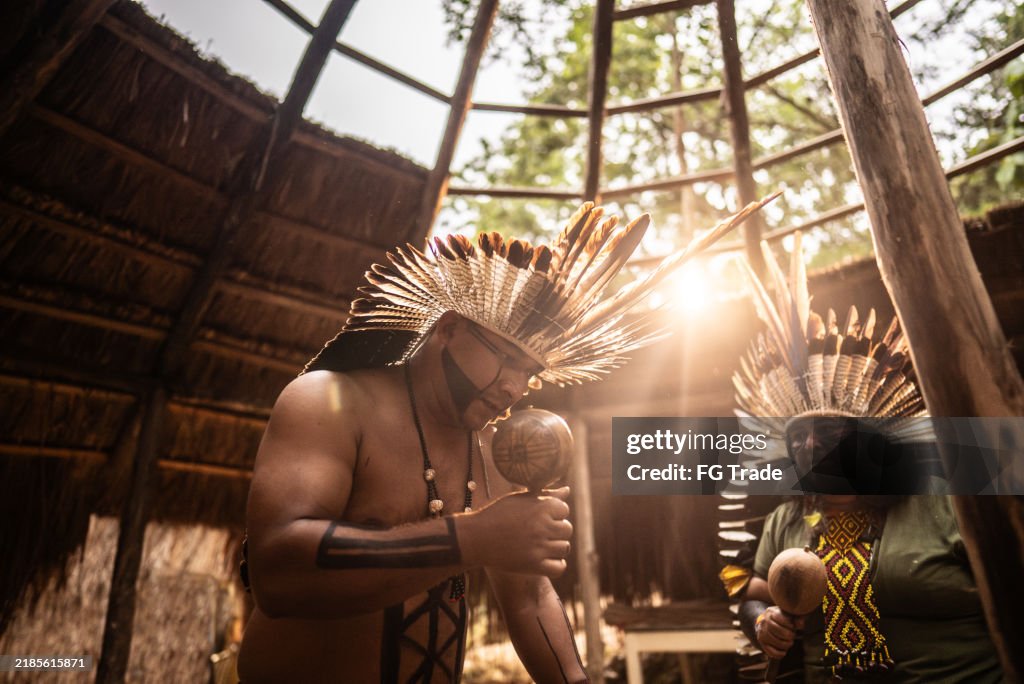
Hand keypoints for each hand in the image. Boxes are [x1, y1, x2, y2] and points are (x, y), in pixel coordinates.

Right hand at [458, 486, 572, 577]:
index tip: (539, 518)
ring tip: (539, 545)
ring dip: (555, 547)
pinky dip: (555, 565)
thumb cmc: (498, 515)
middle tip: (538, 533)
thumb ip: (546, 495)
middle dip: (555, 530)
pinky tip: (544, 559)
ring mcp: (539, 547)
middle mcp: (543, 526)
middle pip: (567, 529)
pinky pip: (559, 567)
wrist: (476, 538)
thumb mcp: (520, 499)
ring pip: (564, 548)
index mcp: (541, 506)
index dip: (553, 514)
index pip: (564, 510)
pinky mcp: (534, 566)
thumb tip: (567, 490)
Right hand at [754, 606, 804, 658]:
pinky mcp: (761, 642)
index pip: (780, 618)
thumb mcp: (789, 615)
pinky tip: (784, 651)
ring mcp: (762, 632)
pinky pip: (770, 652)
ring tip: (789, 643)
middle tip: (792, 636)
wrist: (767, 622)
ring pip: (775, 642)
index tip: (793, 626)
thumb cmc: (782, 619)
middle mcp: (764, 621)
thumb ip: (797, 618)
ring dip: (785, 645)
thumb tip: (800, 625)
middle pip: (778, 630)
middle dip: (789, 635)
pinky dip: (779, 654)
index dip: (789, 624)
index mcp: (771, 612)